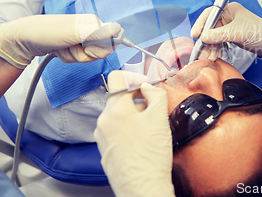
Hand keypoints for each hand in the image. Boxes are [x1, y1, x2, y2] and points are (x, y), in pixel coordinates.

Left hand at [0, 14, 121, 68]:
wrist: (22, 39)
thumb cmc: (45, 32)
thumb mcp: (72, 33)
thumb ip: (97, 33)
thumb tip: (119, 29)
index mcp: (94, 22)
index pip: (112, 42)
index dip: (99, 49)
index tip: (85, 46)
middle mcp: (90, 29)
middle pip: (101, 52)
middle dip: (84, 54)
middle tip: (69, 46)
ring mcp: (81, 38)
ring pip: (89, 57)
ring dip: (73, 56)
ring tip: (62, 47)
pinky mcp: (74, 45)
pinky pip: (79, 58)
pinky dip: (68, 57)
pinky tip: (59, 50)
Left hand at [94, 71, 174, 196]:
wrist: (142, 187)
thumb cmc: (151, 155)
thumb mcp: (159, 118)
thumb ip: (155, 94)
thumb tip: (148, 86)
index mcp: (115, 109)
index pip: (118, 77)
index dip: (136, 77)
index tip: (147, 87)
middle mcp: (103, 120)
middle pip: (118, 96)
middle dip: (136, 97)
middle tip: (153, 107)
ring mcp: (101, 135)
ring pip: (116, 113)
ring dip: (132, 113)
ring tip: (149, 126)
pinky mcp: (104, 148)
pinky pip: (114, 128)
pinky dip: (127, 127)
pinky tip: (141, 138)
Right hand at [191, 2, 261, 62]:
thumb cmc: (260, 34)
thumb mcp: (237, 33)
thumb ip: (218, 35)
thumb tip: (202, 38)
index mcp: (229, 9)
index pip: (209, 14)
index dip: (200, 24)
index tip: (195, 36)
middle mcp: (228, 16)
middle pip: (209, 27)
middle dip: (204, 40)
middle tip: (200, 53)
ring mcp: (230, 27)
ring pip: (213, 37)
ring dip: (209, 47)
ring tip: (207, 58)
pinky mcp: (232, 37)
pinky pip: (219, 42)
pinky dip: (216, 49)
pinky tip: (214, 57)